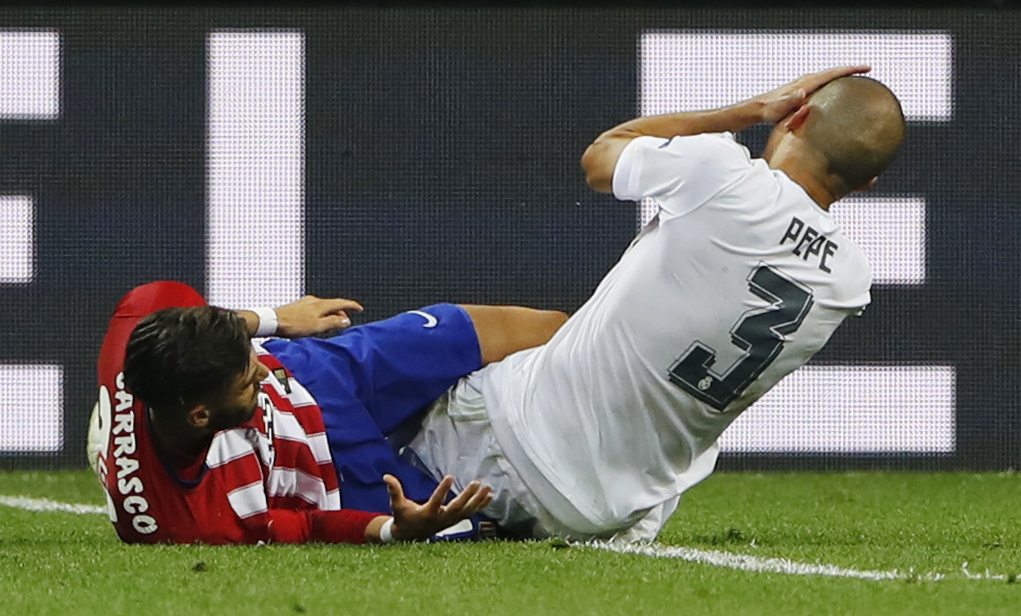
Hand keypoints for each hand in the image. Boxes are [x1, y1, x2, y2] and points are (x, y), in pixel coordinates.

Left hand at [274, 295, 362, 336]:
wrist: (272, 322)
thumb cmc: (292, 325)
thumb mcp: (317, 326)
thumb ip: (333, 323)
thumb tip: (346, 320)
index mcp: (320, 305)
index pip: (341, 303)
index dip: (352, 306)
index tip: (359, 308)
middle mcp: (313, 301)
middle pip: (332, 304)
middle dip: (341, 312)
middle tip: (345, 321)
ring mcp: (304, 303)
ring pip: (322, 307)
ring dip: (329, 314)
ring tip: (330, 325)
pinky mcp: (297, 307)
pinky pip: (314, 309)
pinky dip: (320, 315)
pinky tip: (315, 322)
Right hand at [385, 473, 492, 541]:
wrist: (410, 536)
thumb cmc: (404, 517)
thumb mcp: (397, 505)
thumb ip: (394, 490)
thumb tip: (386, 476)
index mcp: (427, 514)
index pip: (436, 501)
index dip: (443, 489)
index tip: (450, 476)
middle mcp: (441, 519)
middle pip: (457, 507)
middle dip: (467, 496)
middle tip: (476, 483)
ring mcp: (449, 521)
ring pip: (467, 511)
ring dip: (478, 500)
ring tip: (487, 488)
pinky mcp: (455, 520)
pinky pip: (470, 513)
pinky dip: (480, 505)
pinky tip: (490, 496)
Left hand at [750, 65, 870, 122]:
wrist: (757, 109)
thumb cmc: (768, 110)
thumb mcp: (779, 107)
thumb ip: (790, 101)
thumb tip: (802, 94)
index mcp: (805, 84)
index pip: (831, 73)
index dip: (849, 70)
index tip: (865, 68)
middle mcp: (805, 81)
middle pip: (832, 71)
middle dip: (850, 69)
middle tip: (867, 69)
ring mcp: (803, 84)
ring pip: (827, 76)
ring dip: (842, 74)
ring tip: (856, 76)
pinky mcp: (801, 90)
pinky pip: (822, 82)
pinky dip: (832, 80)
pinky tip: (836, 87)